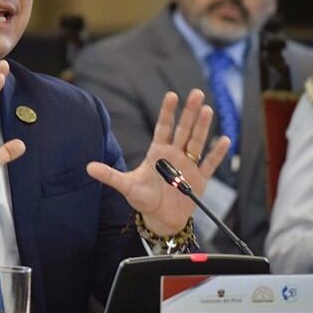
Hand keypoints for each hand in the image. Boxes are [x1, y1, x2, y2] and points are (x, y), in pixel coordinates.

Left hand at [87, 89, 228, 235]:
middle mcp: (174, 155)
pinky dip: (217, 154)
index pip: (163, 127)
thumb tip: (87, 168)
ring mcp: (188, 165)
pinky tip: (224, 139)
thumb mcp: (126, 187)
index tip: (172, 95)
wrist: (160, 219)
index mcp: (158, 152)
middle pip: (183, 130)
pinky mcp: (199, 179)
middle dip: (190, 112)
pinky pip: (210, 164)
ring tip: (208, 110)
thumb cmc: (143, 199)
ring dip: (203, 127)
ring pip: (197, 142)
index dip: (168, 112)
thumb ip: (110, 176)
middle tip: (197, 93)